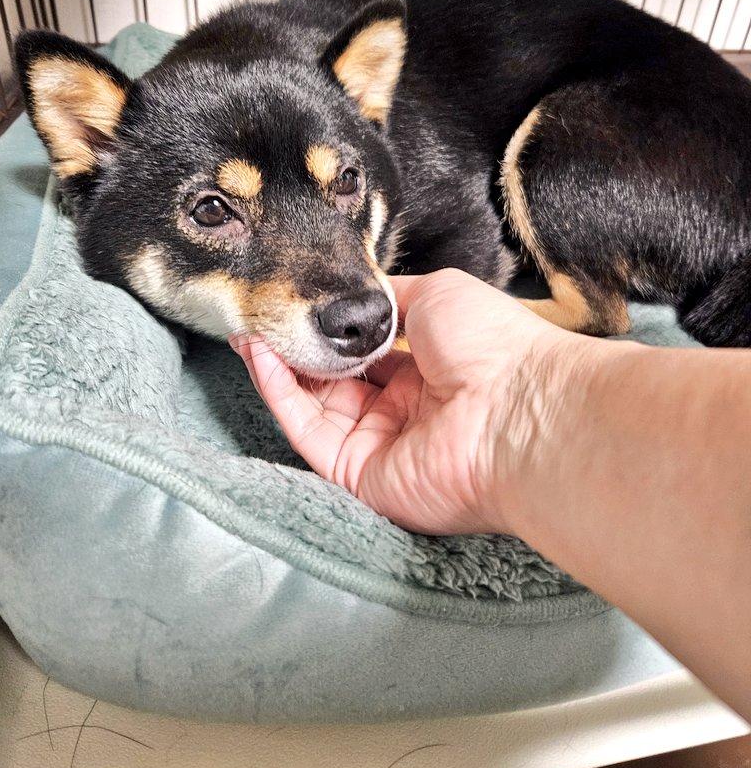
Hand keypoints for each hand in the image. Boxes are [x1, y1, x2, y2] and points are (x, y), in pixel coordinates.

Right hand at [231, 269, 576, 534]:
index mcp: (428, 370)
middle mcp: (403, 410)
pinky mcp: (360, 475)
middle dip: (297, 347)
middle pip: (334, 381)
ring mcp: (381, 445)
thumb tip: (356, 292)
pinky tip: (262, 356)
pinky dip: (281, 396)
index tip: (294, 302)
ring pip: (314, 406)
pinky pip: (309, 433)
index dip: (328, 329)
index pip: (364, 353)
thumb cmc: (492, 343)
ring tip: (249, 329)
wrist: (517, 406)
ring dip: (278, 368)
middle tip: (261, 314)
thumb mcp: (438, 293)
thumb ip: (388, 296)